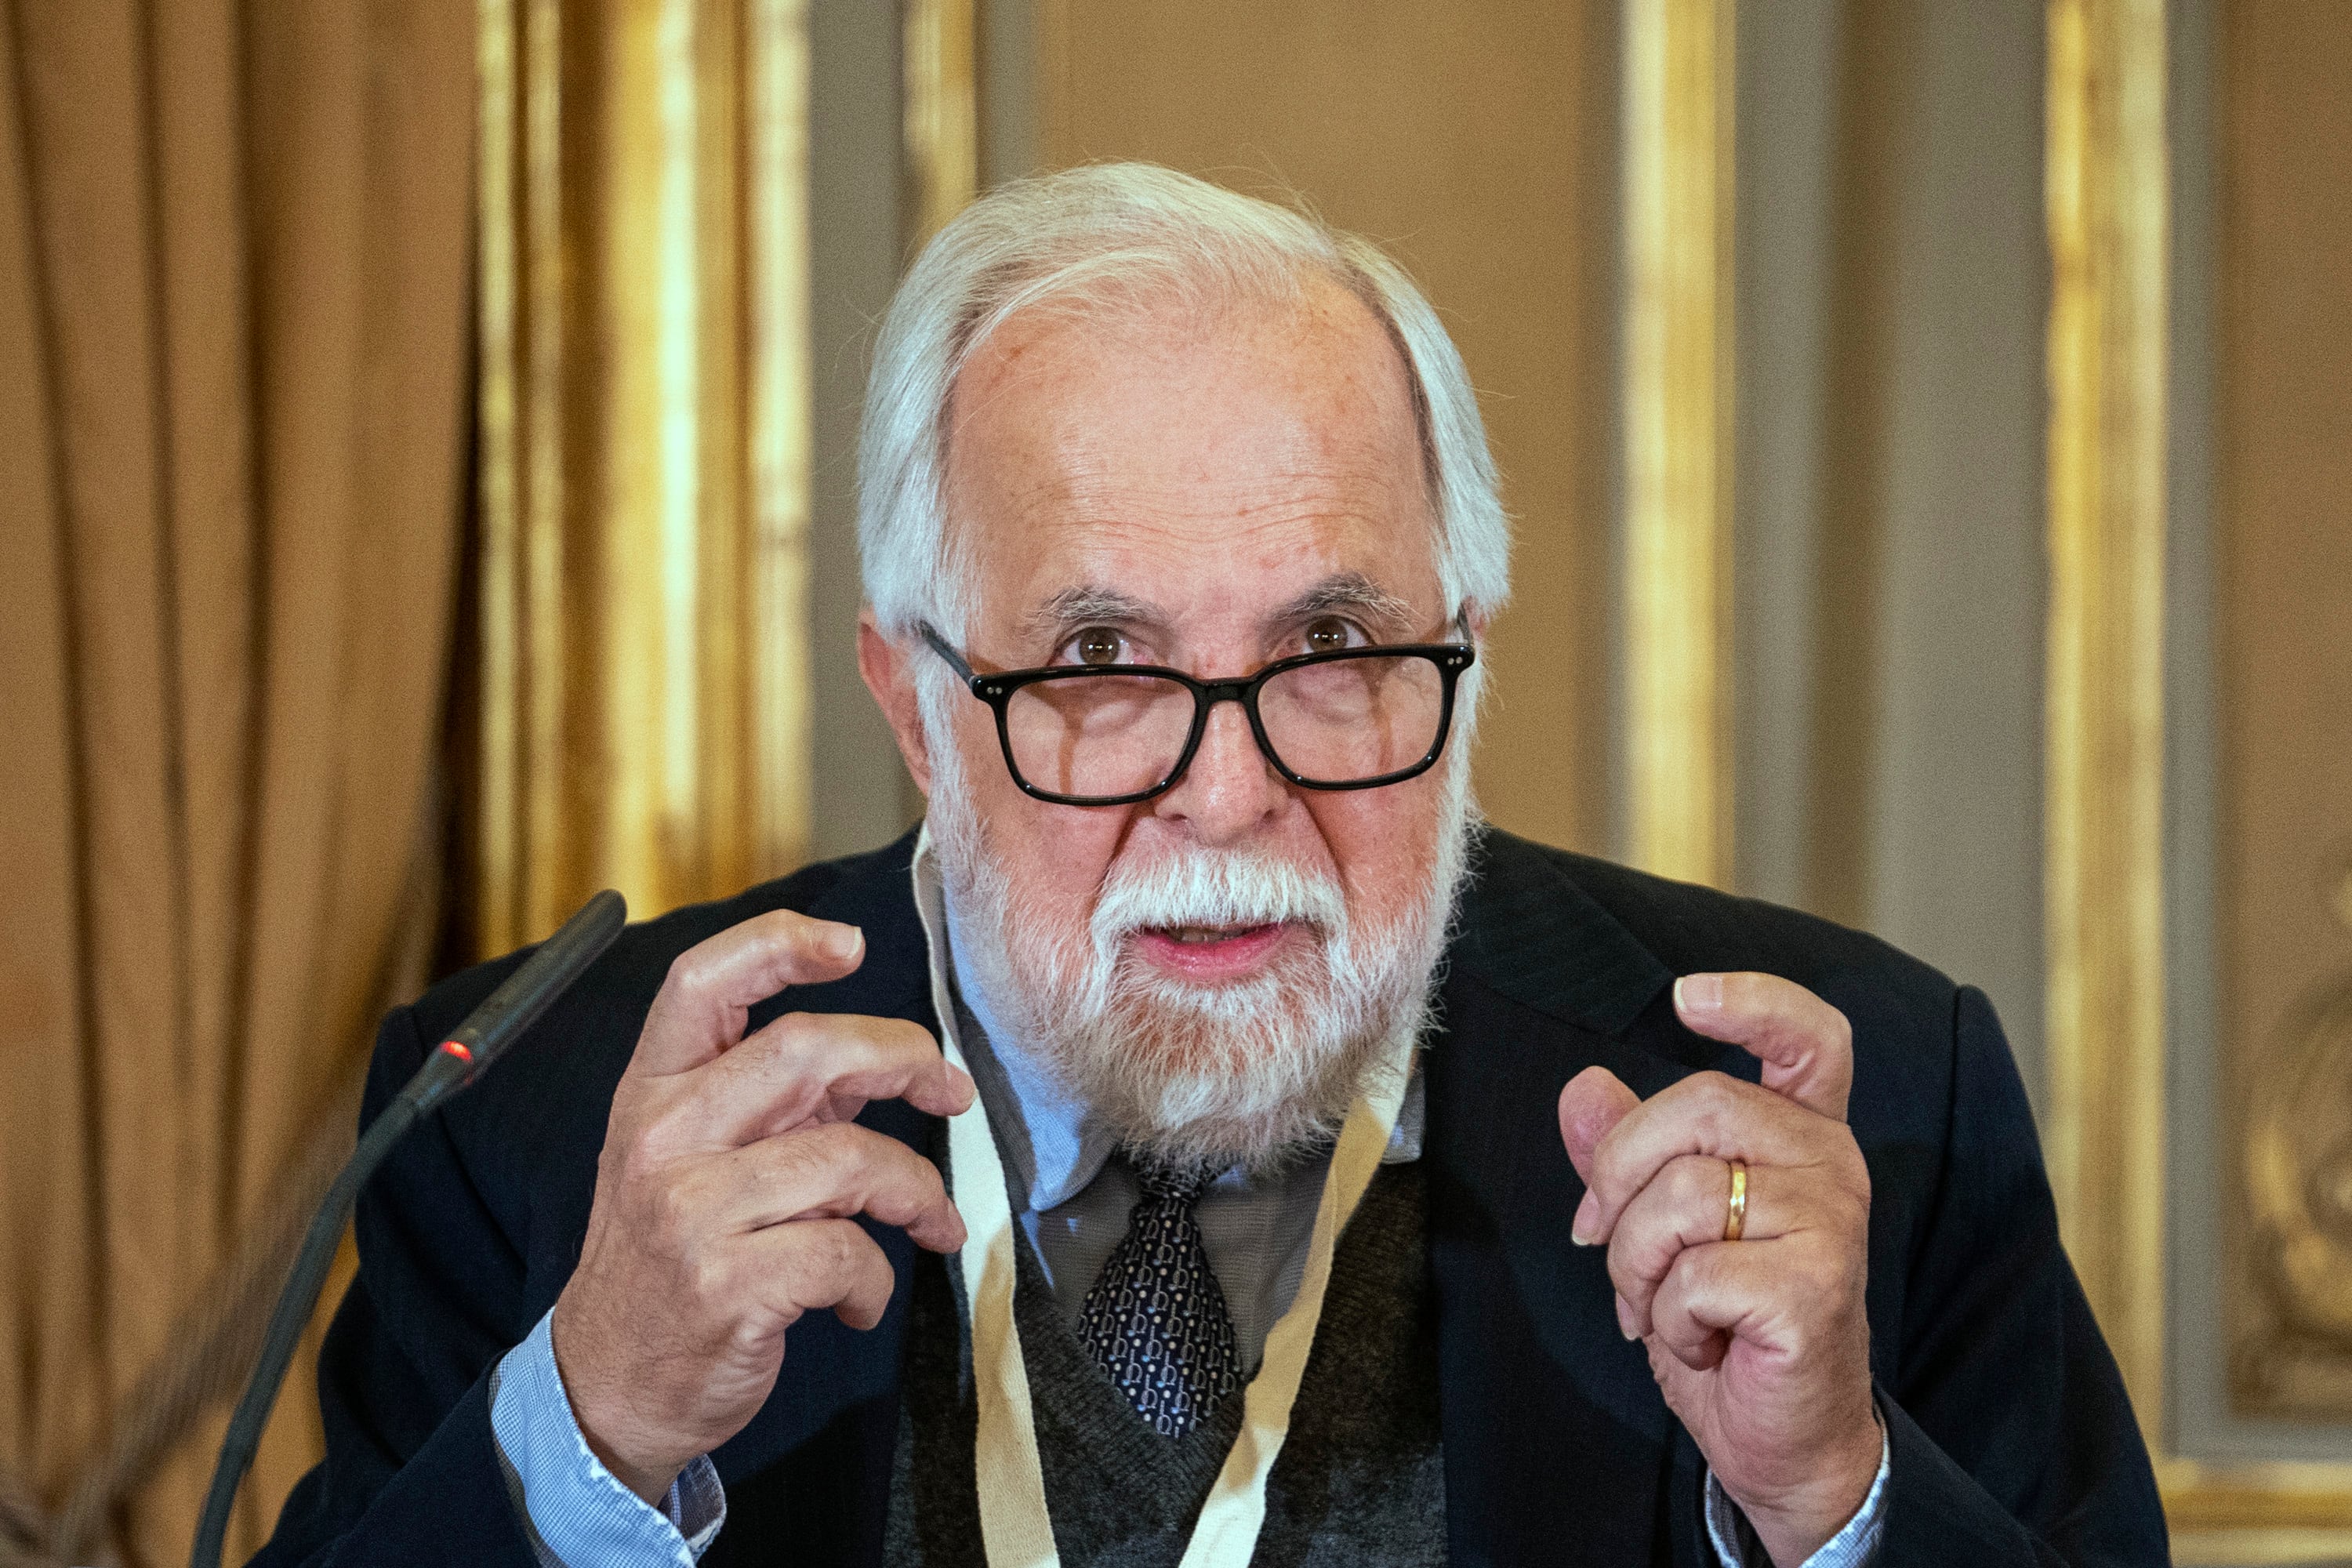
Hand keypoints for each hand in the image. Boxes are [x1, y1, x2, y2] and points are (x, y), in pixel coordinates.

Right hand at [551, 910, 974, 1501]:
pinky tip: (859, 1302)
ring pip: (849, 1157)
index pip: (702, 982)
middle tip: (948, 1089)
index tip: (852, 946)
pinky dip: (876, 1281)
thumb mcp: (690, 1162)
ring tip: (930, 1219)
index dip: (780, 944)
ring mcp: (692, 1212)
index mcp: (651, 1093)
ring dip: (915, 1189)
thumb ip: (772, 1105)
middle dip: (902, 1058)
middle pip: (805, 1048)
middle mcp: (663, 1139)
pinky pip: (848, 1254)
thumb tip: (881, 1064)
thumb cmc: (665, 1263)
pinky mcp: (728, 1287)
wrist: (603, 1389)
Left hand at [1558, 973, 1878, 1566]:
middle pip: (1699, 1102)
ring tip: (1664, 1308)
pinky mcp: (1817, 1285)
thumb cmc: (1726, 1325)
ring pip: (1681, 1194)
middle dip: (1621, 1176)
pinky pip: (1694, 1272)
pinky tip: (1702, 1342)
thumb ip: (1625, 1156)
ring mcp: (1832, 1221)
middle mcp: (1830, 1163)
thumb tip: (1583, 1088)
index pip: (1809, 1039)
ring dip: (1637, 1265)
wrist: (1782, 1438)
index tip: (1688, 995)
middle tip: (1610, 1243)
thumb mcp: (1658, 1231)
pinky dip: (1669, 1317)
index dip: (1755, 1002)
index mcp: (1800, 1135)